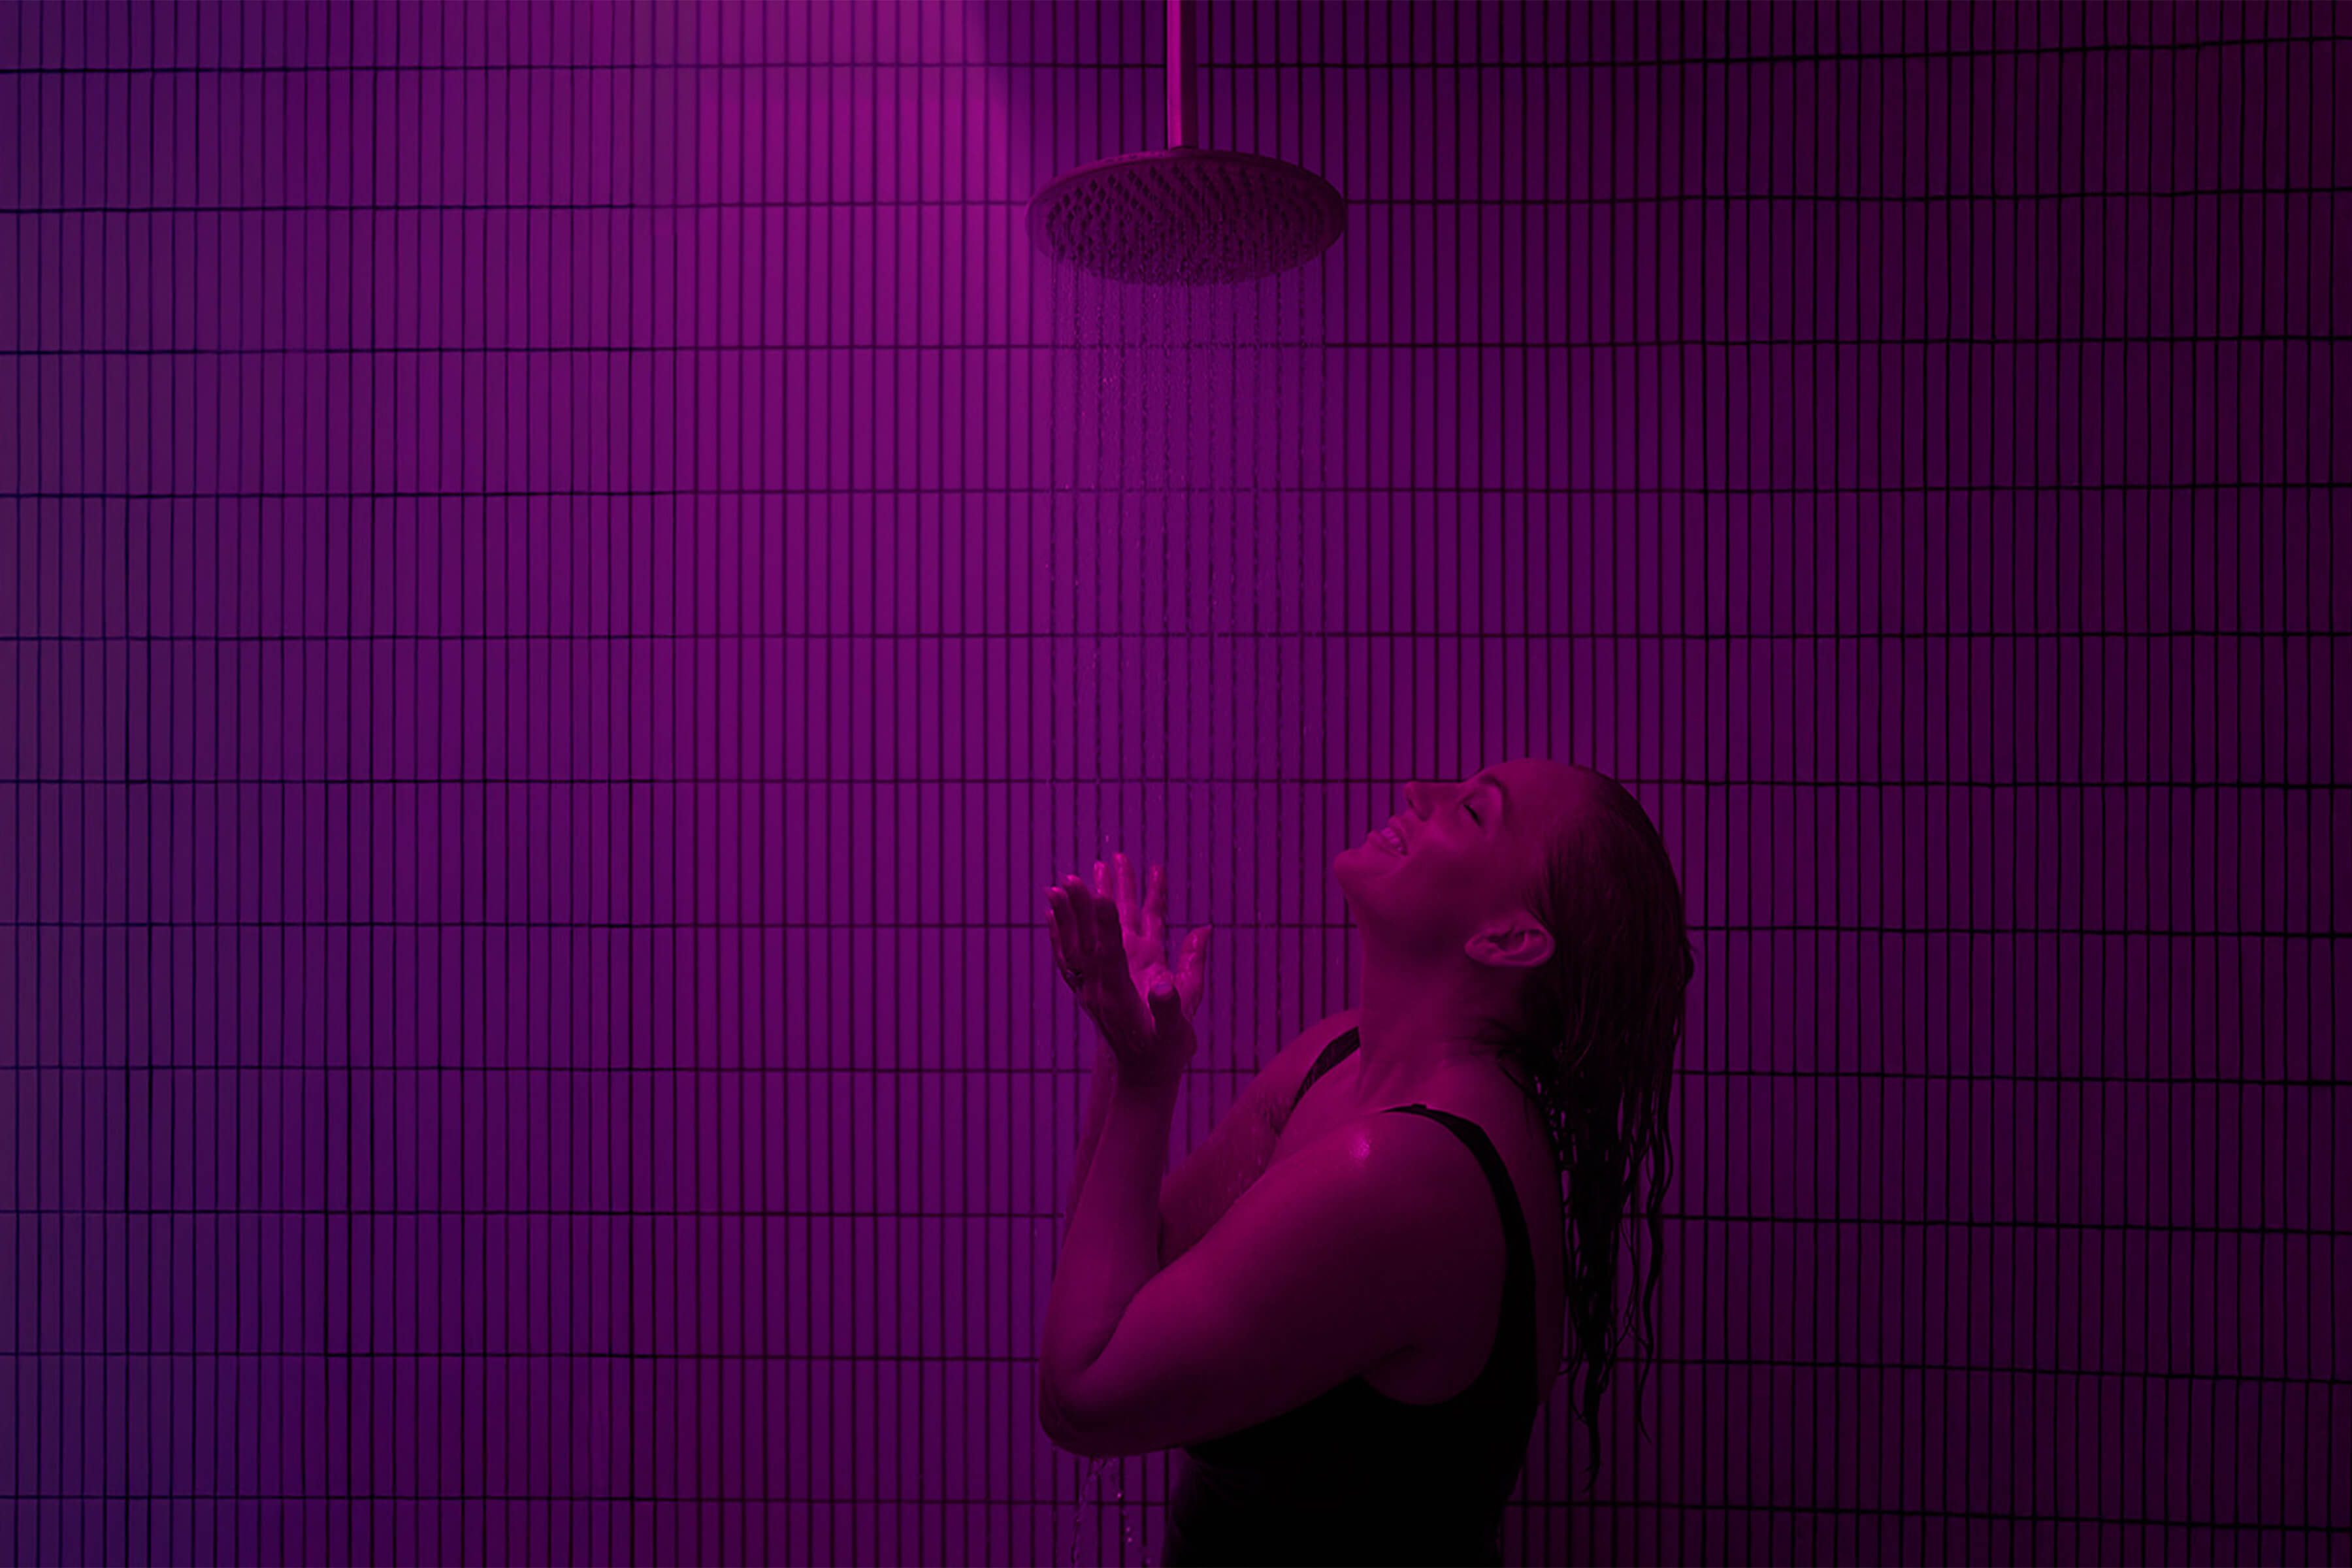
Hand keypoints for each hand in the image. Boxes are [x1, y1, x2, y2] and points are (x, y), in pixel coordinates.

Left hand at [1046, 852, 1211, 1085]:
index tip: (1100, 894)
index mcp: (1121, 996)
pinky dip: (1062, 929)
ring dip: (1081, 906)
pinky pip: (1071, 952)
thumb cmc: (1165, 1051)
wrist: (1140, 1075)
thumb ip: (1178, 995)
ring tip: (1081, 872)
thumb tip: (1191, 958)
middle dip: (1091, 903)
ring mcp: (1094, 984)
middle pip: (1092, 938)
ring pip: (1085, 937)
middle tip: (1089, 869)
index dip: (1105, 924)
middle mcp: (1101, 987)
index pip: (1110, 954)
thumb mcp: (1177, 1029)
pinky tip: (1054, 908)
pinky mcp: (1093, 983)